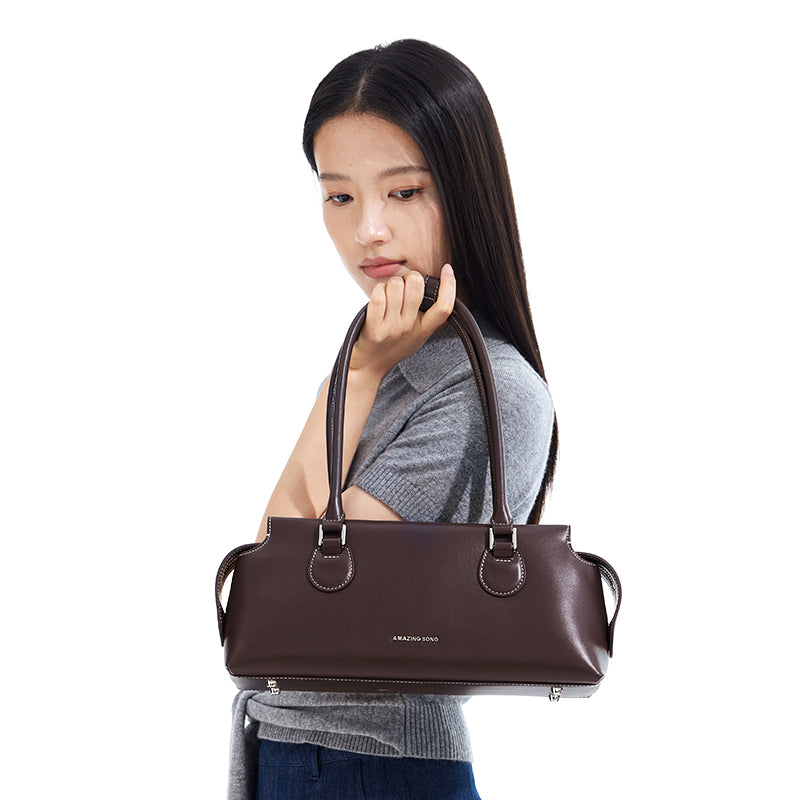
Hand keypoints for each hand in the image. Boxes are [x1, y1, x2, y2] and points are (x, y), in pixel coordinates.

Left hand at [349, 265, 455, 379]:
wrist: (368, 367)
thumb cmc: (391, 347)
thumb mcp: (416, 336)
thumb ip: (426, 317)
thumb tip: (434, 288)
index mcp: (424, 330)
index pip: (444, 307)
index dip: (449, 286)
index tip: (447, 269)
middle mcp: (410, 329)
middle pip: (416, 285)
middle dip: (409, 277)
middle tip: (403, 286)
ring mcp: (392, 329)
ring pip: (395, 285)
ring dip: (390, 284)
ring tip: (388, 296)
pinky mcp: (374, 328)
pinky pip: (378, 294)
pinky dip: (377, 291)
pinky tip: (378, 299)